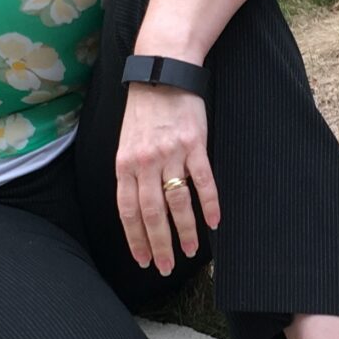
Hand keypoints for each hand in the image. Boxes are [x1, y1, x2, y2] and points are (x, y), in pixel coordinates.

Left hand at [114, 85, 219, 274]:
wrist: (162, 71)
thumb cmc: (144, 109)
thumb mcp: (127, 142)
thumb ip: (131, 173)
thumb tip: (137, 208)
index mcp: (125, 164)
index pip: (128, 211)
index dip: (135, 239)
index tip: (142, 260)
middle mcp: (145, 162)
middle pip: (152, 213)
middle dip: (159, 245)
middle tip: (166, 267)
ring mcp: (171, 153)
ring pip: (177, 202)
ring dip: (185, 231)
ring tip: (191, 251)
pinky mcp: (195, 144)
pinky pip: (203, 181)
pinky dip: (209, 204)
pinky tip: (214, 222)